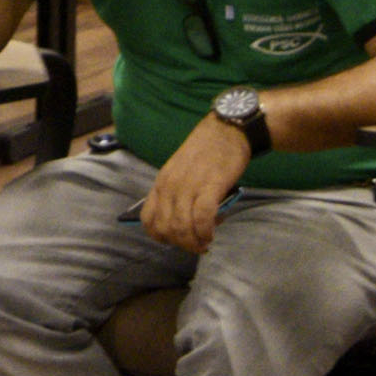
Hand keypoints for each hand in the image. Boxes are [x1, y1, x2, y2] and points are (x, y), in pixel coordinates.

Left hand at [138, 121, 248, 255]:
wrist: (226, 129)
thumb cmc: (206, 152)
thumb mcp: (180, 172)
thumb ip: (176, 194)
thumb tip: (182, 222)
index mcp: (161, 183)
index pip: (148, 220)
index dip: (160, 236)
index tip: (176, 240)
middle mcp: (170, 186)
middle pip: (166, 229)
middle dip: (181, 244)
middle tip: (196, 245)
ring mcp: (188, 186)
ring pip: (182, 227)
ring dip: (194, 242)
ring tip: (205, 243)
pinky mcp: (210, 186)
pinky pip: (202, 218)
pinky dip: (205, 231)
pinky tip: (211, 234)